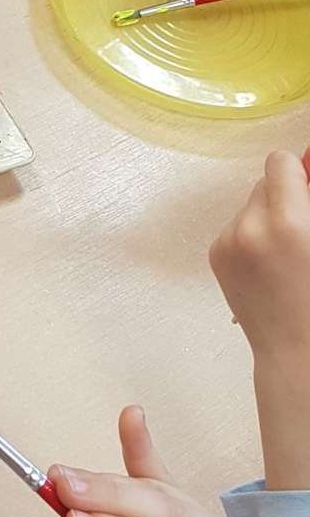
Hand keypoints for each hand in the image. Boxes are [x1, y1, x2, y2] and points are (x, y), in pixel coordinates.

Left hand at [210, 151, 309, 487]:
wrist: (297, 354)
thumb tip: (306, 162)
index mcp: (287, 225)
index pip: (280, 163)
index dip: (298, 173)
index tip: (309, 189)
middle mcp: (248, 229)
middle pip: (264, 182)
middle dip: (287, 196)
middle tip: (303, 230)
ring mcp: (226, 243)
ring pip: (250, 204)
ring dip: (269, 216)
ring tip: (289, 254)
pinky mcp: (215, 255)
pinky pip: (237, 225)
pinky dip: (254, 235)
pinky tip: (271, 266)